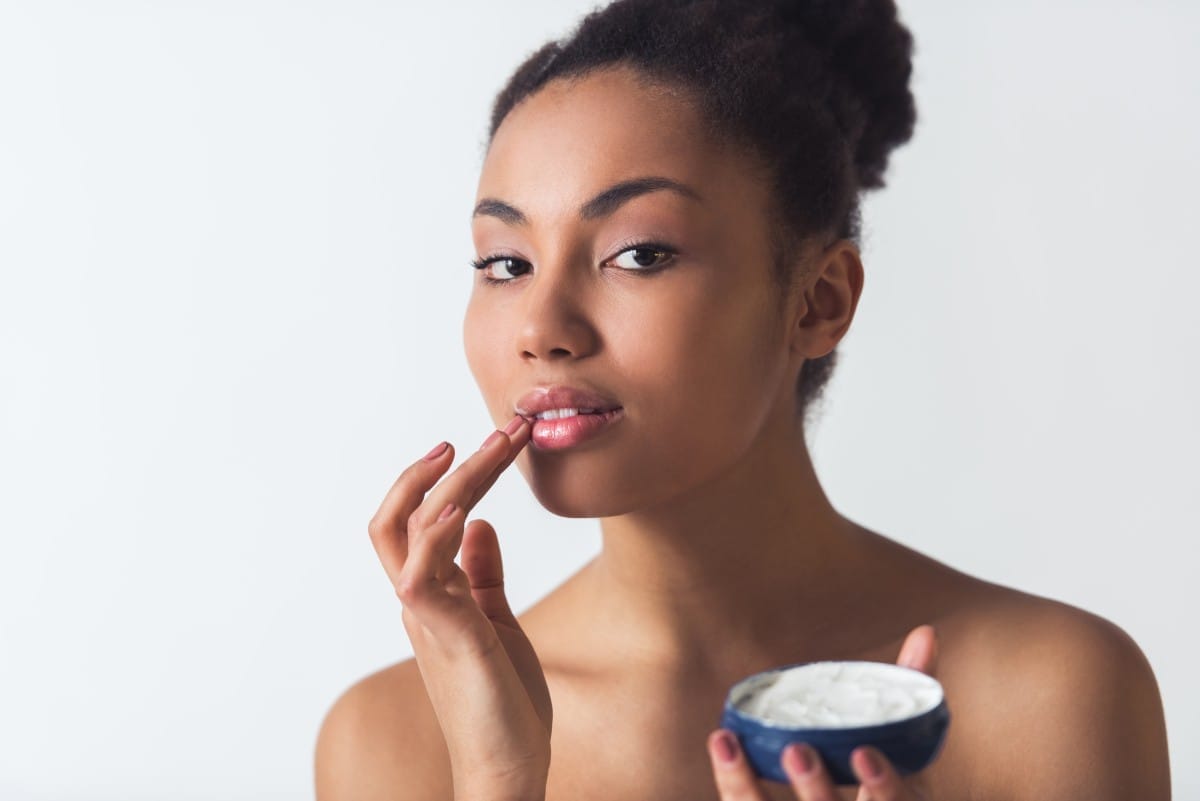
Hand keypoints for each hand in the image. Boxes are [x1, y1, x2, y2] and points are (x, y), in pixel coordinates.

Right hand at [368, 415, 551, 800]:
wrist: (508, 763)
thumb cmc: (502, 697)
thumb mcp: (495, 620)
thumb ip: (482, 574)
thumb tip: (481, 525)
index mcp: (431, 593)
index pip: (418, 519)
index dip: (448, 476)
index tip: (491, 443)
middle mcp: (419, 598)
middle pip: (400, 513)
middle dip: (442, 466)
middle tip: (501, 431)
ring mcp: (427, 614)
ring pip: (410, 529)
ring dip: (455, 481)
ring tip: (497, 447)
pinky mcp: (447, 634)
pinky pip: (423, 574)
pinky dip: (435, 534)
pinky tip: (461, 504)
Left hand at [707, 624, 939, 800]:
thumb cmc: (878, 777)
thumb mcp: (904, 742)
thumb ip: (912, 688)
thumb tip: (926, 632)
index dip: (882, 787)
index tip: (863, 753)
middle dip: (816, 790)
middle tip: (798, 751)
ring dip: (747, 786)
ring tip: (729, 742)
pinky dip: (732, 780)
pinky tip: (723, 743)